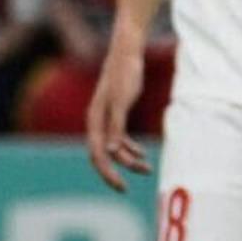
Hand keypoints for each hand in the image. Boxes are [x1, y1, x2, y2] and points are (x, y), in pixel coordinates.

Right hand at [83, 44, 154, 191]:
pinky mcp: (115, 113)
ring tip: (146, 168)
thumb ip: (117, 127)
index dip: (108, 173)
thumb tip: (113, 153)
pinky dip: (129, 148)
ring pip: (113, 148)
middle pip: (101, 155)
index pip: (98, 154)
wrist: (126, 52)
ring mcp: (105, 119)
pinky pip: (119, 138)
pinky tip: (142, 154)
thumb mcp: (122, 101)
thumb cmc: (125, 74)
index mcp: (95, 120)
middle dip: (114, 172)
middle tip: (126, 188)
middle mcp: (96, 122)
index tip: (121, 186)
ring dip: (127, 159)